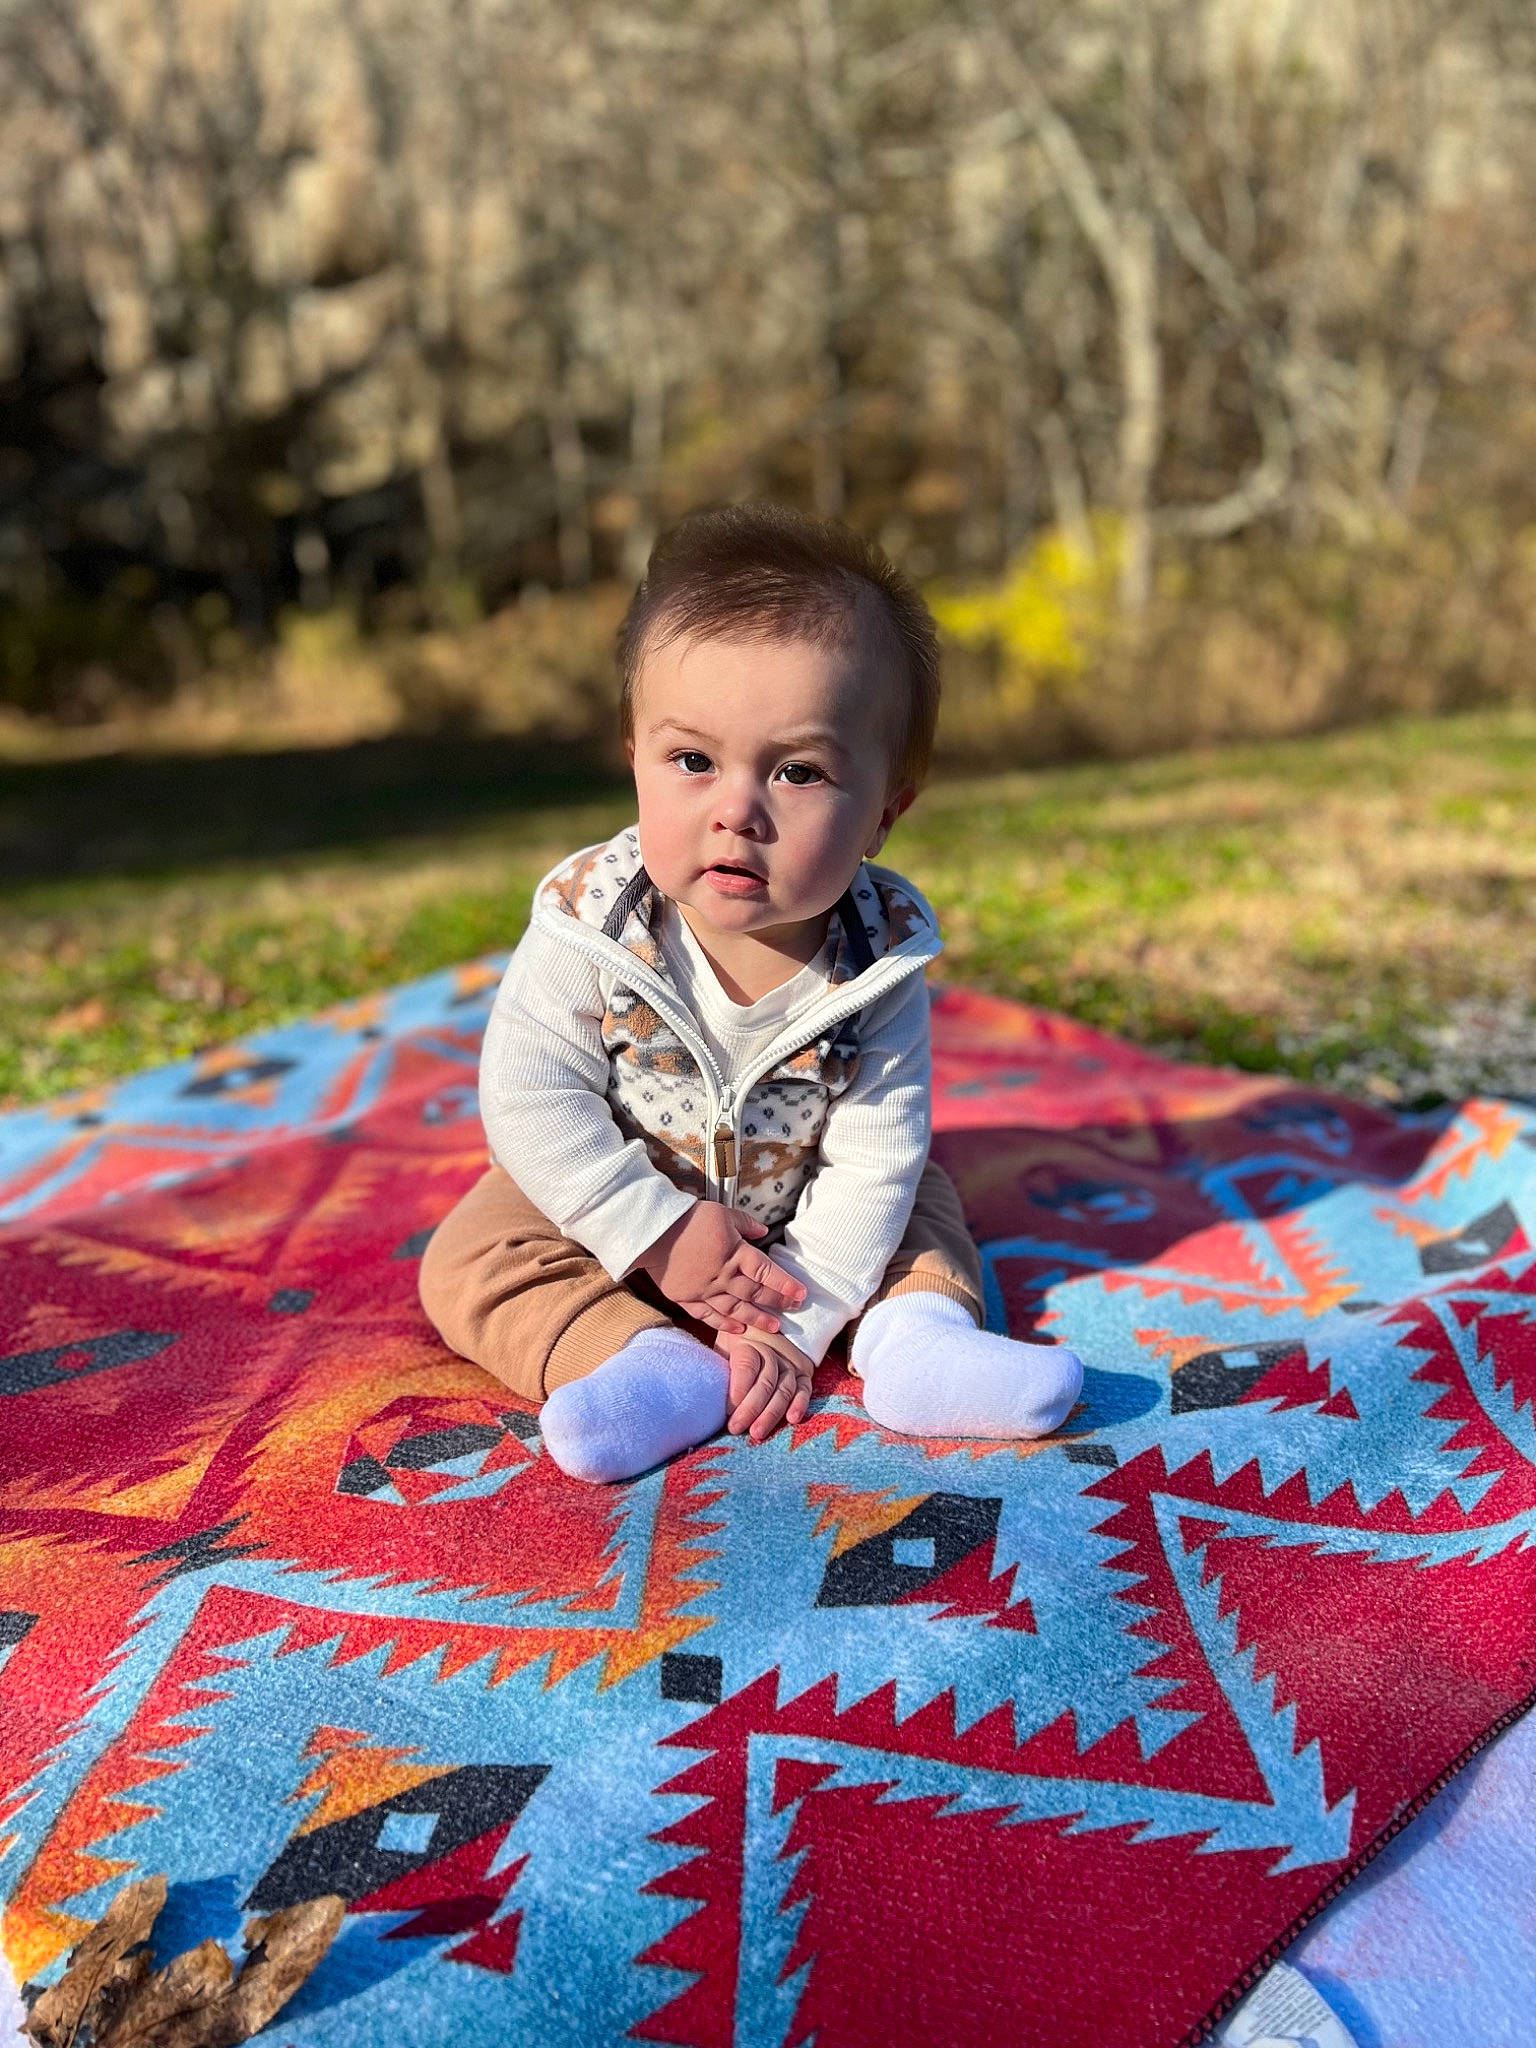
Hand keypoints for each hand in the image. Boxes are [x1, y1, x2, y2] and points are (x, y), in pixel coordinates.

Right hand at [633, 1201, 806, 1336]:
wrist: (651, 1231)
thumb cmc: (688, 1218)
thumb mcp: (723, 1213)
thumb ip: (745, 1224)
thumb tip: (764, 1232)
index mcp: (734, 1253)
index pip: (767, 1272)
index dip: (786, 1284)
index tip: (801, 1294)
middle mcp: (723, 1276)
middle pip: (755, 1293)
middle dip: (777, 1302)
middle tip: (794, 1310)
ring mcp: (704, 1290)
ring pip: (736, 1309)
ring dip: (756, 1319)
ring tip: (774, 1327)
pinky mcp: (686, 1298)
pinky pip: (708, 1316)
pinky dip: (724, 1324)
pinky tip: (738, 1329)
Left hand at [718, 1331, 814, 1443]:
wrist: (769, 1327)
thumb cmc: (737, 1344)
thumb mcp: (724, 1347)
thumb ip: (720, 1366)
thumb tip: (705, 1396)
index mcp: (747, 1343)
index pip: (746, 1365)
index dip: (739, 1387)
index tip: (729, 1408)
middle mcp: (772, 1352)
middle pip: (765, 1382)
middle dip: (750, 1408)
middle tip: (735, 1428)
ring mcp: (790, 1363)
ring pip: (784, 1389)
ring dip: (771, 1413)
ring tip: (758, 1432)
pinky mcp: (804, 1373)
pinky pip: (804, 1389)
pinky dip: (800, 1404)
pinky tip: (792, 1419)